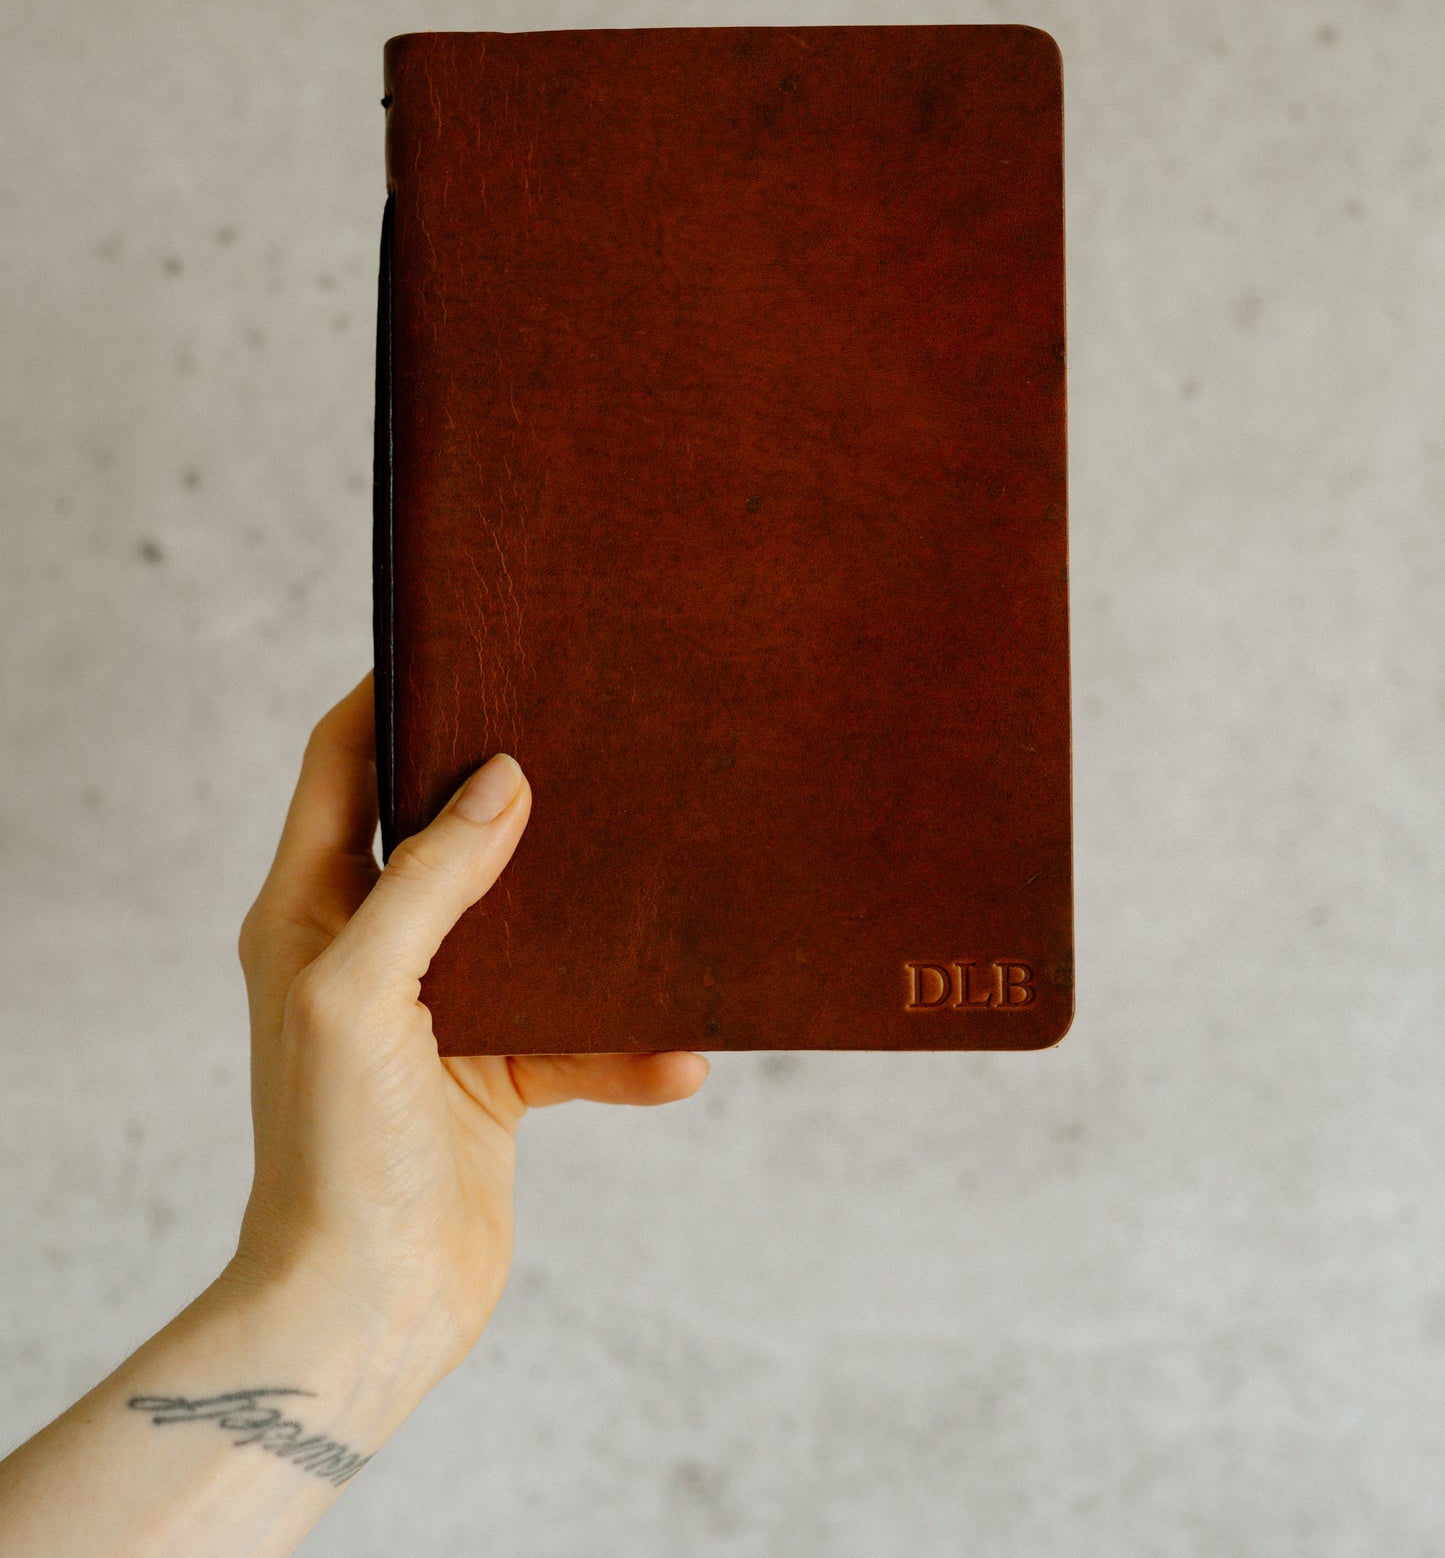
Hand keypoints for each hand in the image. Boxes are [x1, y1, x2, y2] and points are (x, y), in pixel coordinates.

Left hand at [225, 671, 708, 1387]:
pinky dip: (626, 1045)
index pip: (342, 765)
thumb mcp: (363, 995)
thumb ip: (430, 882)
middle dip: (511, 788)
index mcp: (310, 909)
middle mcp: (371, 946)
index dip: (391, 695)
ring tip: (660, 879)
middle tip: (584, 731)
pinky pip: (575, 1034)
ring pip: (528, 928)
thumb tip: (502, 780)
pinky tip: (681, 1055)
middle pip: (444, 832)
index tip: (464, 643)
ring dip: (593, 924)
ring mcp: (436, 1010)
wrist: (364, 1314)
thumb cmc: (333, 1155)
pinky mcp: (492, 1076)